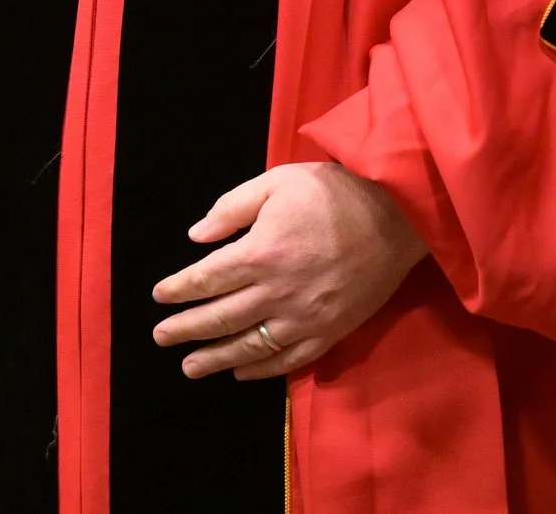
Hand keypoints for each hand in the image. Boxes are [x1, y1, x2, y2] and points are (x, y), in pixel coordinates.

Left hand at [149, 162, 427, 379]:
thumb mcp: (275, 183)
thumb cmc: (332, 192)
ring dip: (216, 358)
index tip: (159, 297)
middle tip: (160, 338)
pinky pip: (291, 359)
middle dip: (186, 329)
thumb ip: (231, 208)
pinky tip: (242, 372)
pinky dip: (263, 369)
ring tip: (189, 367)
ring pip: (251, 346)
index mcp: (260, 253)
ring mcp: (305, 317)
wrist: (397, 215)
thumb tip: (196, 236)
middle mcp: (277, 291)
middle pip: (221, 317)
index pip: (205, 279)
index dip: (178, 290)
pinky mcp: (331, 331)